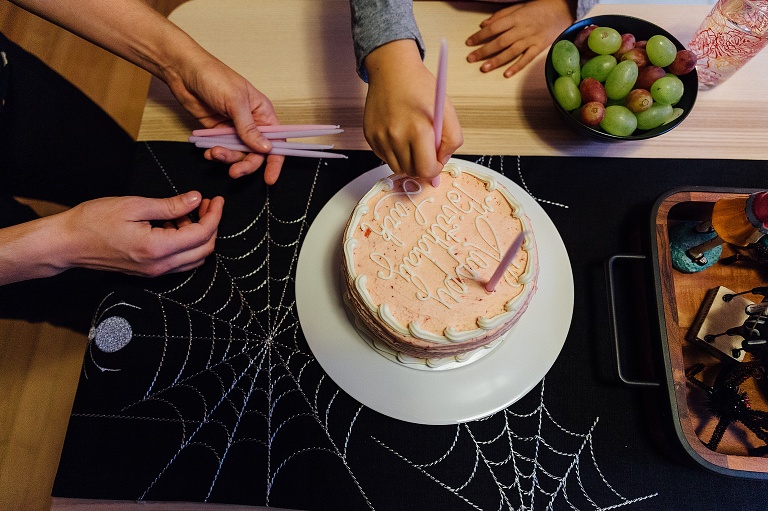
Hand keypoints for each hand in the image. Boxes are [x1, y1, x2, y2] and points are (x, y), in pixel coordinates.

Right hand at [60, 191, 223, 276]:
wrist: (67, 243)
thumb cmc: (93, 221)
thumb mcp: (134, 205)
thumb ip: (169, 205)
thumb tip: (195, 199)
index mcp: (158, 249)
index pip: (202, 234)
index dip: (214, 215)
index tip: (215, 199)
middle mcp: (160, 266)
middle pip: (204, 249)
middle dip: (211, 225)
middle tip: (205, 204)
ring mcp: (155, 272)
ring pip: (194, 258)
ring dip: (198, 235)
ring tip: (186, 211)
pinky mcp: (149, 271)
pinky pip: (179, 261)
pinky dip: (184, 243)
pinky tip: (172, 224)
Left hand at [163, 53, 285, 183]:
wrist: (183, 71)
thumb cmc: (214, 77)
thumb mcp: (235, 102)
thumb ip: (249, 128)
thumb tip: (265, 148)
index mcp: (263, 113)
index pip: (277, 141)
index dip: (276, 160)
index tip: (270, 178)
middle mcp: (251, 123)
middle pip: (256, 153)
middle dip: (246, 164)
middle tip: (234, 171)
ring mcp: (234, 129)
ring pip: (238, 154)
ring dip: (227, 158)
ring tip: (214, 152)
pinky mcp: (218, 133)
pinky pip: (222, 150)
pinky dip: (216, 154)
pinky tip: (208, 151)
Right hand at [363, 40, 462, 178]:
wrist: (392, 70)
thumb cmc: (421, 88)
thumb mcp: (446, 110)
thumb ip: (452, 140)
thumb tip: (441, 162)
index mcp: (418, 130)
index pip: (426, 170)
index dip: (435, 168)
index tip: (436, 159)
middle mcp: (395, 137)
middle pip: (411, 172)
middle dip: (421, 165)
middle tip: (425, 149)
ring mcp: (380, 138)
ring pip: (397, 167)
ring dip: (407, 161)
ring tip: (412, 141)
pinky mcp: (370, 136)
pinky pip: (385, 157)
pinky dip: (394, 152)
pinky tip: (398, 134)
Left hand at [466, 0, 575, 77]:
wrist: (563, 9)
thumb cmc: (539, 7)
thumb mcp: (519, 6)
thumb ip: (500, 15)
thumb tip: (483, 24)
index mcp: (515, 18)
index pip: (493, 28)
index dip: (480, 36)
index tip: (469, 43)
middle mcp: (522, 29)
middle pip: (500, 42)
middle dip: (484, 51)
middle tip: (470, 58)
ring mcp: (531, 39)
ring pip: (511, 52)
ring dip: (496, 61)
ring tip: (484, 68)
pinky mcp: (539, 47)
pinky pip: (527, 58)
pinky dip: (517, 66)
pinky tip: (507, 74)